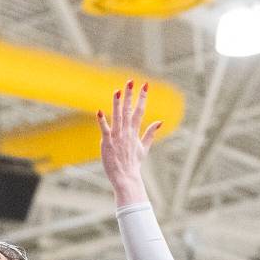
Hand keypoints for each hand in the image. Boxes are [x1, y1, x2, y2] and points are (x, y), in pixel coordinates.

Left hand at [97, 80, 161, 203]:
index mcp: (135, 132)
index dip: (142, 98)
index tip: (145, 85)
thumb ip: (150, 133)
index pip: (140, 111)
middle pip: (129, 111)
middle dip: (130, 96)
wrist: (126, 178)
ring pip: (118, 117)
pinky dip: (102, 121)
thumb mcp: (144, 148)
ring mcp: (117, 137)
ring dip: (118, 104)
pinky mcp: (107, 143)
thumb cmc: (133, 164)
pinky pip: (105, 130)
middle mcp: (127, 132)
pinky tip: (99, 111)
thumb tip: (160, 121)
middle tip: (131, 81)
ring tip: (118, 91)